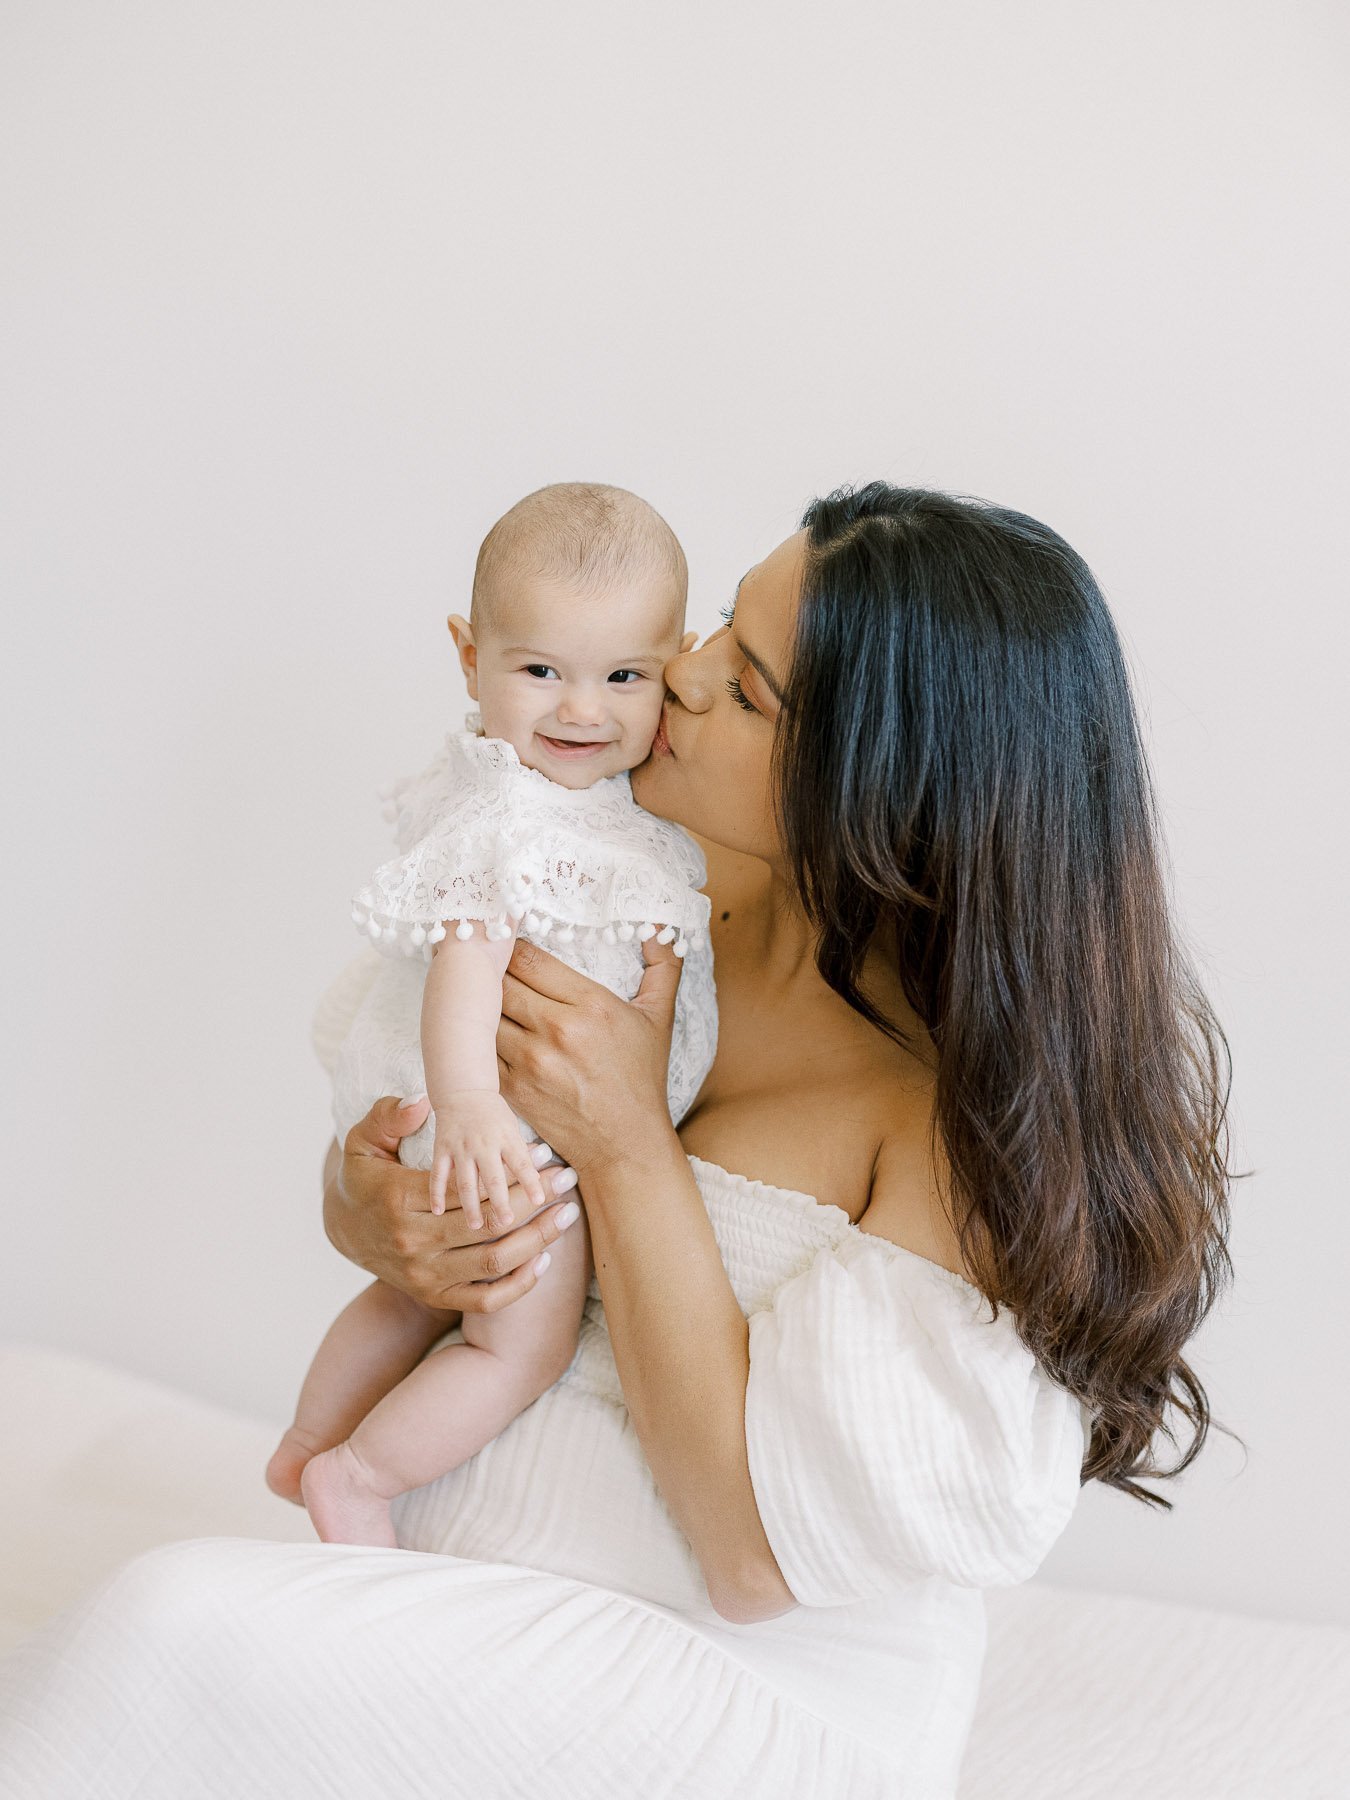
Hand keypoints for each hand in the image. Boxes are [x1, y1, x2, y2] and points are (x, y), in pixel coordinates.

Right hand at [324, 1095, 582, 1311]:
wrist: (344, 1229)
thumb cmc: (364, 1177)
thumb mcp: (364, 1140)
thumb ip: (390, 1117)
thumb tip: (421, 1104)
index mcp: (399, 1200)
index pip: (469, 1188)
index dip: (511, 1171)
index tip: (546, 1151)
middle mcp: (413, 1243)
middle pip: (488, 1225)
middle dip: (535, 1201)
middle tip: (568, 1179)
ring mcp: (423, 1275)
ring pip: (493, 1262)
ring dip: (537, 1239)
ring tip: (568, 1214)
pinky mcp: (433, 1296)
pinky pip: (484, 1300)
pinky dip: (518, 1285)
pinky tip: (544, 1259)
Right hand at [428, 1089, 547, 1228]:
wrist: (463, 1090)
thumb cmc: (494, 1114)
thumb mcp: (513, 1128)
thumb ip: (522, 1154)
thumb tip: (541, 1178)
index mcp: (506, 1138)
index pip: (521, 1163)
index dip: (531, 1182)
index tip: (540, 1201)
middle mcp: (483, 1144)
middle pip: (492, 1177)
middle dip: (499, 1201)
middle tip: (506, 1222)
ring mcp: (460, 1148)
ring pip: (465, 1181)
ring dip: (470, 1205)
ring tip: (475, 1226)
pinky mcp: (441, 1149)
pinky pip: (437, 1174)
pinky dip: (436, 1193)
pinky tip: (438, 1212)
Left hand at [496, 933, 683, 1180]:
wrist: (626, 1145)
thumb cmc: (642, 1078)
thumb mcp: (660, 1017)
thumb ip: (663, 964)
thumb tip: (662, 924)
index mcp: (591, 1006)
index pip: (530, 959)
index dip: (509, 946)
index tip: (503, 941)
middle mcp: (558, 1031)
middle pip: (499, 982)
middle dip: (487, 970)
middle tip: (478, 961)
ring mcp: (530, 1062)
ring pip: (482, 1015)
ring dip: (476, 1003)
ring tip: (470, 993)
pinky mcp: (511, 1089)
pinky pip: (478, 1051)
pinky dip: (472, 1038)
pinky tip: (473, 1029)